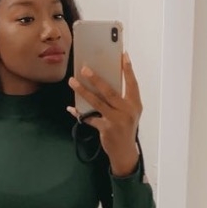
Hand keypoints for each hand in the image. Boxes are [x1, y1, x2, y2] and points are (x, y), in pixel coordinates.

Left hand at [67, 52, 141, 175]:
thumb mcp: (129, 113)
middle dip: (96, 79)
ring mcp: (116, 120)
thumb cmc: (126, 128)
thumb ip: (121, 99)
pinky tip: (71, 108)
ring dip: (83, 91)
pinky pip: (89, 118)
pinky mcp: (106, 129)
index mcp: (135, 104)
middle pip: (110, 92)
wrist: (125, 152)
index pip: (132, 84)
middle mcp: (127, 111)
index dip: (128, 70)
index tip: (123, 55)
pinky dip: (79, 113)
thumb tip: (102, 83)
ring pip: (97, 103)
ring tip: (72, 82)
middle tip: (84, 68)